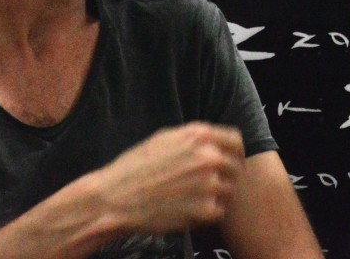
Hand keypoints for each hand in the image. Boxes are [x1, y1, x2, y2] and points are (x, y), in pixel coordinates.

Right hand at [91, 122, 245, 234]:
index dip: (234, 152)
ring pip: (228, 191)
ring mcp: (210, 184)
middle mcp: (209, 157)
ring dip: (216, 196)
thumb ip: (195, 138)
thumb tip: (215, 142)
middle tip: (206, 186)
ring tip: (190, 199)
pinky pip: (219, 212)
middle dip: (225, 176)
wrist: (113, 199)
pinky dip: (206, 215)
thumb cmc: (134, 168)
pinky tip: (186, 211)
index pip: (236, 141)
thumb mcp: (165, 138)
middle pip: (235, 167)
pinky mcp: (206, 209)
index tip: (230, 160)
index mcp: (200, 135)